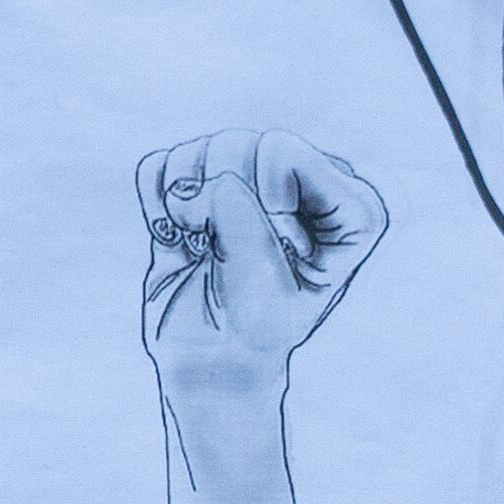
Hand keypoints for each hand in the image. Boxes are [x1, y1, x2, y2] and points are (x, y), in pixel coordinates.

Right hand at [137, 129, 386, 396]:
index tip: (272, 259)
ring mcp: (248, 177)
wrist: (214, 358)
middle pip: (238, 144)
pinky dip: (156, 206)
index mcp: (347, 203)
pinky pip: (160, 166)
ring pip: (198, 150)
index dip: (261, 205)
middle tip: (229, 258)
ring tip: (204, 251)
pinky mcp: (199, 185)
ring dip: (186, 209)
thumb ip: (237, 216)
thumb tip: (186, 188)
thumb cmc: (255, 327)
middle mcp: (304, 180)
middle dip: (221, 207)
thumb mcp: (262, 280)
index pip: (281, 151)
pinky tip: (177, 240)